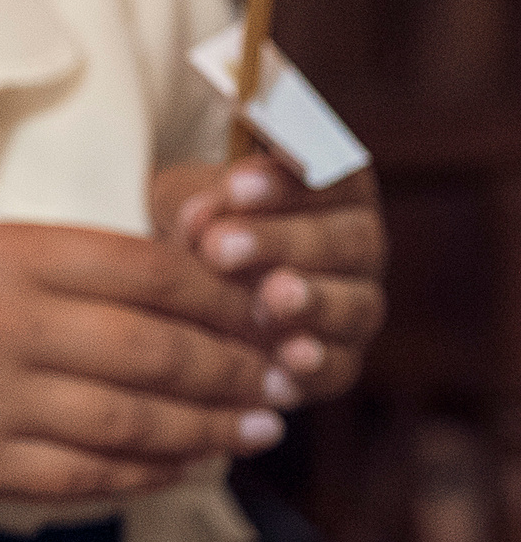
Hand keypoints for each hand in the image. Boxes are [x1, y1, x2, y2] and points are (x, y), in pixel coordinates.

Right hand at [0, 223, 283, 502]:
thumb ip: (88, 268)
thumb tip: (213, 292)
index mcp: (5, 254)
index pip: (149, 270)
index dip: (224, 294)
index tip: (264, 308)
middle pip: (154, 349)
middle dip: (234, 366)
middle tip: (280, 374)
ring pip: (134, 419)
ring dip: (211, 426)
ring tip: (257, 425)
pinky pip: (94, 475)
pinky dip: (156, 472)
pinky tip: (192, 463)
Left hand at [155, 158, 385, 404]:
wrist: (189, 299)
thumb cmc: (195, 229)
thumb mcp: (186, 201)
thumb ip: (196, 200)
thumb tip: (199, 216)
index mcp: (332, 190)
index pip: (330, 176)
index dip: (287, 181)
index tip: (235, 185)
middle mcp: (355, 246)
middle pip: (344, 240)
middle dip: (282, 242)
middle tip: (221, 247)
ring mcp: (354, 306)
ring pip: (352, 303)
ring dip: (313, 301)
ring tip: (271, 298)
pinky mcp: (339, 362)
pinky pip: (339, 366)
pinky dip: (317, 364)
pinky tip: (290, 359)